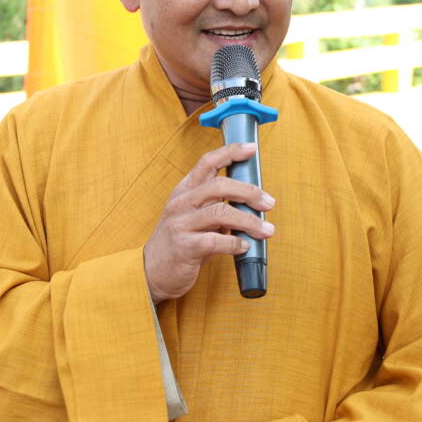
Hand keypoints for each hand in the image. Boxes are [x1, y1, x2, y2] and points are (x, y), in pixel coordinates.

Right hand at [144, 143, 274, 302]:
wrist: (152, 273)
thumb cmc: (180, 243)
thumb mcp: (194, 218)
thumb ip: (216, 207)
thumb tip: (251, 202)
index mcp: (184, 191)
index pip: (207, 163)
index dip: (230, 152)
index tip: (251, 149)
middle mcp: (181, 203)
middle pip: (219, 185)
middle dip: (249, 192)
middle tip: (269, 203)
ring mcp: (181, 224)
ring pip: (221, 213)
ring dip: (249, 221)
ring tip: (267, 230)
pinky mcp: (184, 247)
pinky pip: (216, 240)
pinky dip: (235, 243)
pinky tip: (244, 246)